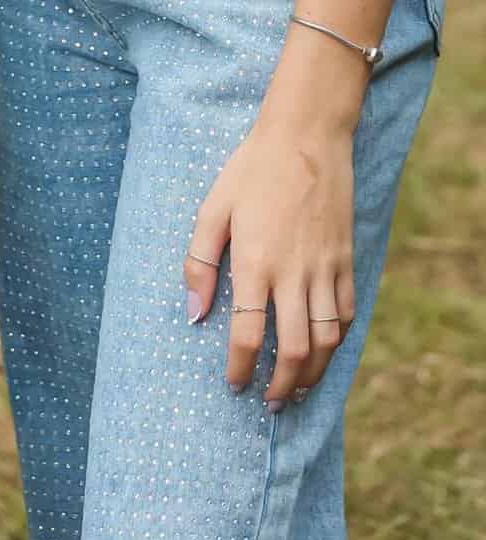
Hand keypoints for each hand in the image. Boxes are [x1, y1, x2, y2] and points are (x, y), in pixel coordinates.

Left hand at [184, 113, 356, 409]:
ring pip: (327, 339)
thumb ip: (198, 262)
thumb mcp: (213, 208)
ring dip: (313, 373)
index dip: (241, 367)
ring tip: (297, 390)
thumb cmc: (251, 170)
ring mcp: (325, 268)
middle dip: (282, 385)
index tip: (234, 384)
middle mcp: (294, 272)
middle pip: (294, 349)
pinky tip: (324, 352)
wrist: (305, 136)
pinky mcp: (346, 260)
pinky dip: (338, 341)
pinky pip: (347, 313)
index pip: (249, 333)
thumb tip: (193, 313)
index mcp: (255, 261)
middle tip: (270, 403)